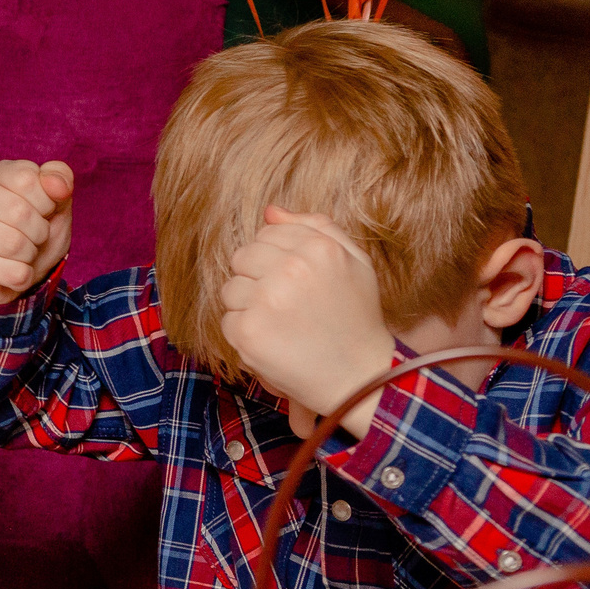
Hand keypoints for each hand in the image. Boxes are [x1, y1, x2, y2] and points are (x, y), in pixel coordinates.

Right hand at [0, 160, 73, 303]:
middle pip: (18, 213)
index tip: (43, 210)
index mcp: (0, 173)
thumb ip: (61, 180)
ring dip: (30, 254)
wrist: (16, 269)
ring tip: (24, 251)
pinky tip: (14, 268)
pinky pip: (10, 272)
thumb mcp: (57, 202)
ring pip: (12, 244)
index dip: (45, 201)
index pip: (26, 179)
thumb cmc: (35, 229)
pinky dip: (23, 275)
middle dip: (39, 231)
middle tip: (34, 235)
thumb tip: (58, 185)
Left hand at [220, 206, 394, 438]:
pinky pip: (228, 320)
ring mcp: (268, 301)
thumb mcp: (355, 263)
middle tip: (288, 305)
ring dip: (249, 307)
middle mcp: (292, 269)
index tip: (296, 282)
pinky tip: (275, 342)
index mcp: (319, 248)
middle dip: (258, 279)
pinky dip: (246, 334)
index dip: (277, 259)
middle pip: (242, 257)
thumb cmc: (356, 318)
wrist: (362, 377)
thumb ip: (316, 228)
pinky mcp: (249, 331)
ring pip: (231, 288)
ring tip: (283, 325)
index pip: (266, 233)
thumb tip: (270, 211)